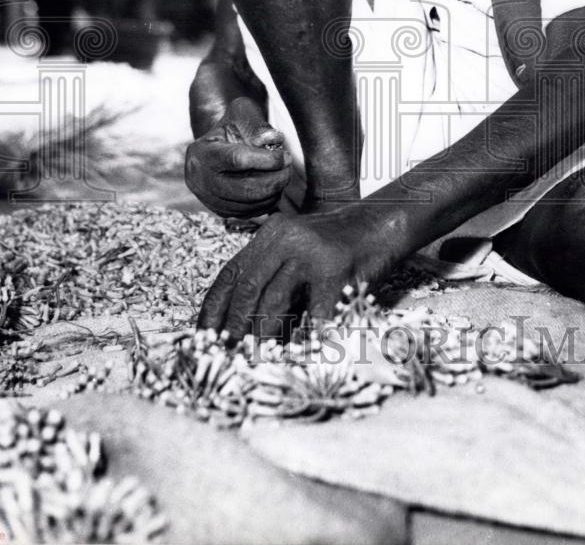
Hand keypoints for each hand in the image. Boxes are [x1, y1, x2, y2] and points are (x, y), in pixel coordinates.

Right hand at [185, 97, 291, 218]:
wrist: (218, 144)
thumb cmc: (232, 126)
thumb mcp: (242, 113)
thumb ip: (257, 124)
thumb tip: (274, 139)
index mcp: (201, 152)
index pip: (237, 159)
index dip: (266, 160)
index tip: (285, 156)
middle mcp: (199, 179)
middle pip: (244, 189)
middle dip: (274, 180)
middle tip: (289, 168)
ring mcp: (207, 199)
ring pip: (249, 204)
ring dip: (274, 192)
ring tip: (283, 176)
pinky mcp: (219, 211)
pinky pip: (249, 213)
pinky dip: (266, 203)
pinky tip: (274, 188)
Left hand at [197, 207, 393, 337]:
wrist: (382, 224)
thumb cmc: (338, 247)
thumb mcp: (298, 249)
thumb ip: (273, 274)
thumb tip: (242, 325)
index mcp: (270, 235)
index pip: (230, 273)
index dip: (213, 308)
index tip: (202, 336)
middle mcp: (285, 238)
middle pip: (247, 287)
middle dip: (232, 327)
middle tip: (225, 356)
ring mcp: (311, 252)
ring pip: (274, 300)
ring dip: (262, 336)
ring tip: (255, 361)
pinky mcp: (336, 268)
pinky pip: (316, 312)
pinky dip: (307, 338)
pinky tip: (302, 356)